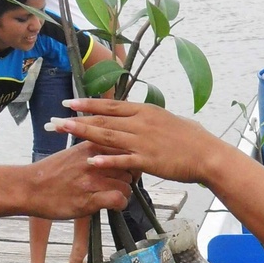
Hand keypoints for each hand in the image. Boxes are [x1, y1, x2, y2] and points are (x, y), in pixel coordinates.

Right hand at [30, 145, 133, 218]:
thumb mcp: (73, 152)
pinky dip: (120, 204)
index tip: (126, 170)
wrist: (29, 188)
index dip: (130, 161)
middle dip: (128, 179)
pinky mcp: (89, 199)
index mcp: (91, 145)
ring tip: (115, 197)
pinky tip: (114, 206)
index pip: (125, 149)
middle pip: (129, 168)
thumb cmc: (51, 173)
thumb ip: (94, 151)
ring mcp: (91, 180)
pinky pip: (118, 199)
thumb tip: (114, 155)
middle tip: (121, 185)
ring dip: (124, 193)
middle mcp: (94, 161)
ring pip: (126, 185)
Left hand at [55, 99, 216, 183]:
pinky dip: (105, 159)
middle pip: (103, 119)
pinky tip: (89, 159)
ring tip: (63, 130)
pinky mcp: (148, 160)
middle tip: (55, 117)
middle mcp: (141, 123)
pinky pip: (123, 159)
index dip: (88, 104)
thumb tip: (139, 117)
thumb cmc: (192, 140)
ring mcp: (143, 141)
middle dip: (77, 117)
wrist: (208, 155)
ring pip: (108, 136)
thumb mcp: (168, 122)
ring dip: (83, 132)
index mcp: (145, 111)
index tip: (69, 102)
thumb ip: (149, 120)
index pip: (111, 106)